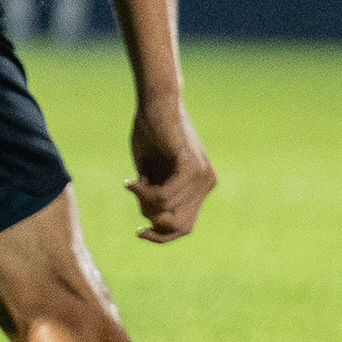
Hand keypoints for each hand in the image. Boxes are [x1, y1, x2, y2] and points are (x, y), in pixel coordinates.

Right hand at [126, 96, 217, 242]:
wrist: (156, 104)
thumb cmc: (150, 136)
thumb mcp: (151, 175)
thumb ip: (155, 199)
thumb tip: (152, 223)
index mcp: (200, 188)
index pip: (184, 228)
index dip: (161, 236)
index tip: (139, 232)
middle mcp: (207, 184)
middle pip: (179, 227)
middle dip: (152, 221)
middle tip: (136, 195)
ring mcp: (203, 176)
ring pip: (166, 212)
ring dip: (143, 201)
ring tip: (134, 181)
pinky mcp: (192, 167)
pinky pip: (164, 197)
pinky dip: (144, 193)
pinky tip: (133, 180)